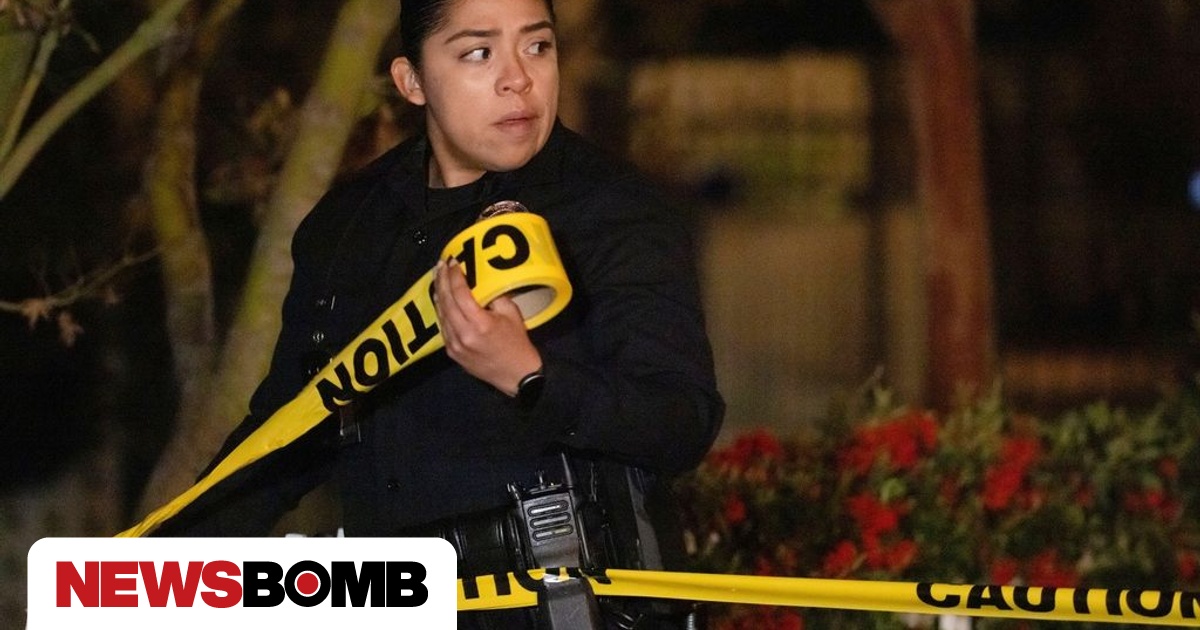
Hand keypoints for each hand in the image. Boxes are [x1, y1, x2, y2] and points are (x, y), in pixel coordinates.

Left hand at [433, 258, 541, 395]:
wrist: (516, 376)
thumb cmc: (517, 343)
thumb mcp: (512, 314)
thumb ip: (494, 297)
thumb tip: (480, 283)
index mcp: (480, 323)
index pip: (460, 293)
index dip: (455, 276)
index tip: (453, 262)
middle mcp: (463, 334)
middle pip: (446, 301)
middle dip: (442, 280)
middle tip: (440, 264)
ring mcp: (454, 345)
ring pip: (441, 313)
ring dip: (439, 294)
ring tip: (438, 277)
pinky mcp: (452, 352)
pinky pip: (443, 326)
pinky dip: (442, 310)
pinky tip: (442, 299)